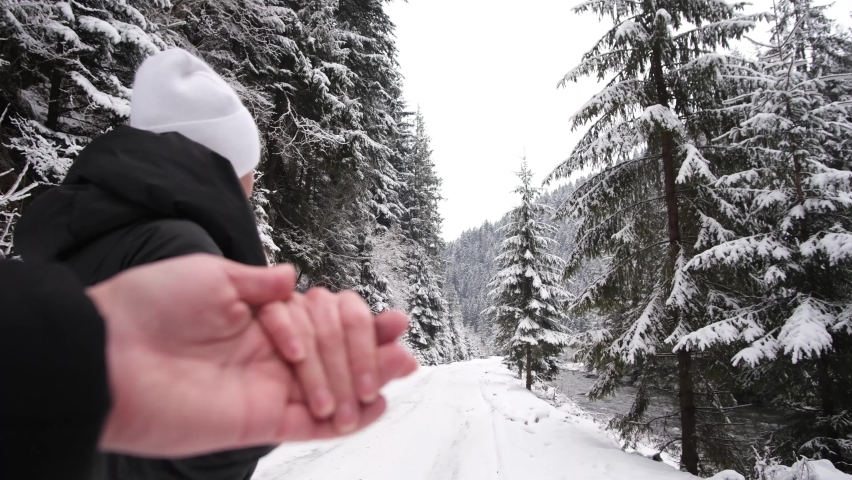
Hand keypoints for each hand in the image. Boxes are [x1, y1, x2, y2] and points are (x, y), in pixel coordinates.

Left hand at [86, 254, 416, 456]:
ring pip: (330, 388)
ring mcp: (265, 389)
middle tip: (402, 350)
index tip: (391, 319)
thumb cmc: (148, 307)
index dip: (357, 321)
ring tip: (402, 370)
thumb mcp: (208, 274)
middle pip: (334, 353)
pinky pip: (310, 425)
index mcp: (259, 318)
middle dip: (370, 349)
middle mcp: (267, 354)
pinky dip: (346, 420)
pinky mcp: (258, 421)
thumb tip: (296, 276)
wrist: (106, 356)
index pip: (322, 319)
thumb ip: (258, 281)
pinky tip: (375, 405)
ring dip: (368, 379)